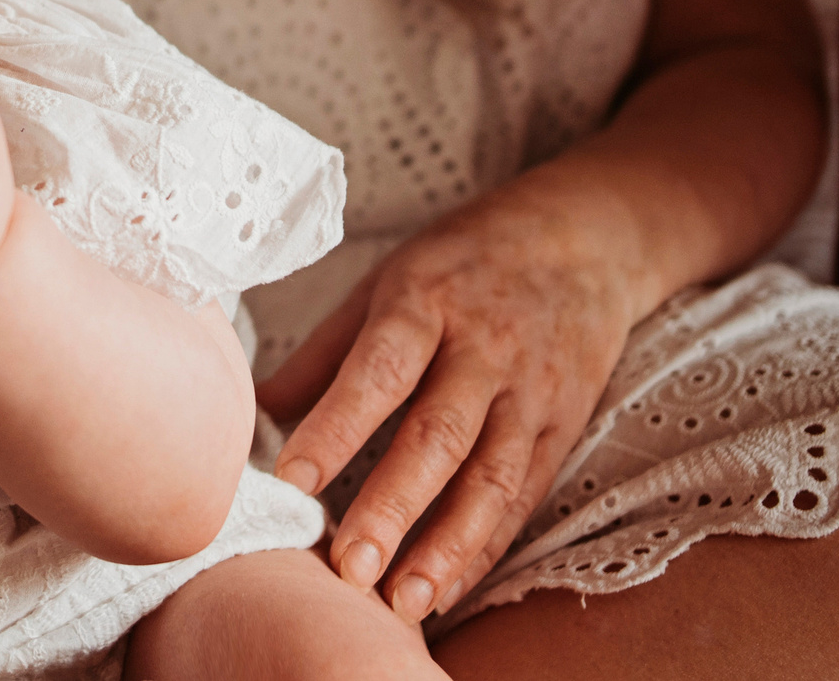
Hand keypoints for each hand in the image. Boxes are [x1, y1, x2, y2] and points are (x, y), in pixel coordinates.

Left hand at [255, 173, 640, 624]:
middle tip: (348, 566)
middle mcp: (484, 349)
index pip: (380, 370)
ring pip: (490, 478)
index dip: (336, 427)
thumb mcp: (387, 279)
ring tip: (401, 600)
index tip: (291, 481)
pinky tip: (445, 587)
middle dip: (392, 506)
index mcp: (426, 301)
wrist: (584, 238)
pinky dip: (485, 548)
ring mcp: (530, 393)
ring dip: (446, 547)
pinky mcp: (561, 427)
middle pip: (439, 435)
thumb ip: (324, 350)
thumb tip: (255, 410)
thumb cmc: (463, 261)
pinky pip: (522, 496)